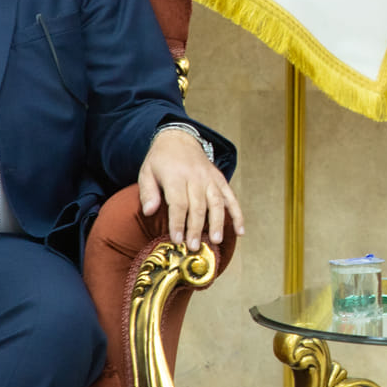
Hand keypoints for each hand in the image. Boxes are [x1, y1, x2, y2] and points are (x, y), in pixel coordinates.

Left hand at [138, 129, 244, 247]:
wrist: (179, 139)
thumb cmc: (160, 160)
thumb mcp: (146, 172)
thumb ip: (147, 192)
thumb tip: (148, 212)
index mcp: (176, 176)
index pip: (179, 203)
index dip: (178, 223)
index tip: (177, 240)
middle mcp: (196, 177)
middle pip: (198, 206)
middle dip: (197, 228)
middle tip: (194, 246)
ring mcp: (210, 178)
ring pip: (216, 202)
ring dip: (218, 223)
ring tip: (217, 241)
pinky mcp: (220, 180)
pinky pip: (231, 198)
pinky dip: (237, 214)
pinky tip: (240, 231)